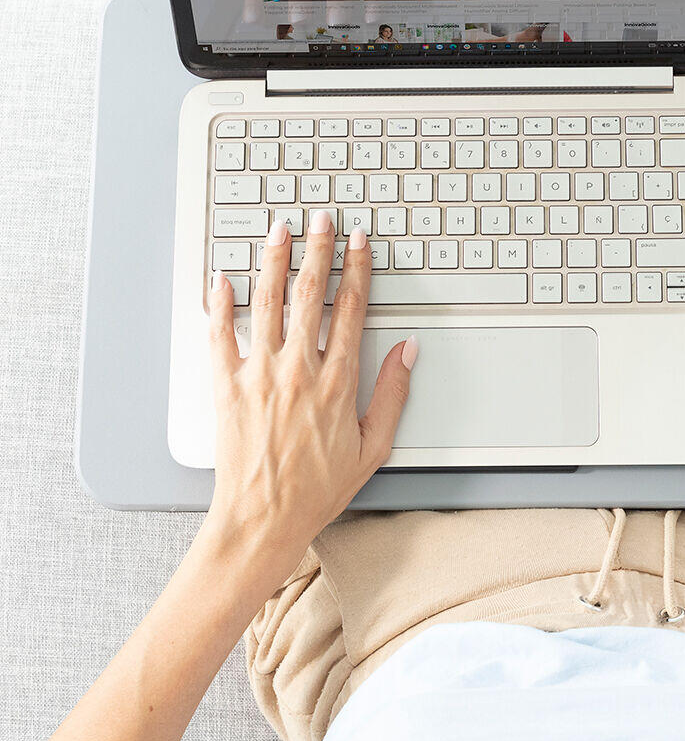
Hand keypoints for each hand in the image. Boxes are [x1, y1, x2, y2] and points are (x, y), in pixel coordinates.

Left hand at [206, 211, 416, 569]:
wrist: (262, 521)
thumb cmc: (318, 489)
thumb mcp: (373, 446)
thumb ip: (393, 392)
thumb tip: (409, 349)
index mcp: (338, 381)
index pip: (351, 309)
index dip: (357, 269)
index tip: (359, 242)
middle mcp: (299, 369)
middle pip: (310, 293)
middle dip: (318, 250)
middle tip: (321, 219)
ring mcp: (259, 374)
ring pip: (267, 302)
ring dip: (274, 261)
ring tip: (279, 231)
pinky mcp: (226, 386)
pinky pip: (221, 335)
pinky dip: (220, 304)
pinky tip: (222, 278)